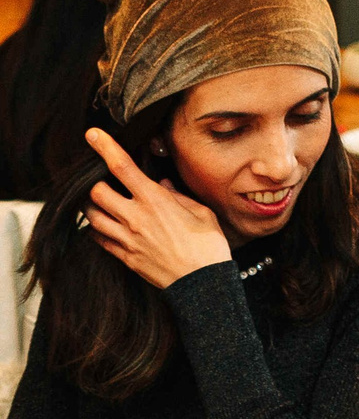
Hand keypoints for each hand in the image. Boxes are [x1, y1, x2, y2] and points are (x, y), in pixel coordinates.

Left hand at [81, 128, 230, 289]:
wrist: (202, 283)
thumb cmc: (208, 245)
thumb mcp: (201, 213)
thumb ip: (178, 196)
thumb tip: (162, 185)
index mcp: (155, 201)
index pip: (122, 167)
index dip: (105, 147)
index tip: (92, 135)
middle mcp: (135, 217)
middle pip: (96, 192)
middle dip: (98, 184)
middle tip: (107, 183)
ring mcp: (126, 238)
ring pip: (91, 215)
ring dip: (93, 207)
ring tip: (103, 204)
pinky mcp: (124, 256)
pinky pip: (98, 238)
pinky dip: (97, 229)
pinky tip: (108, 227)